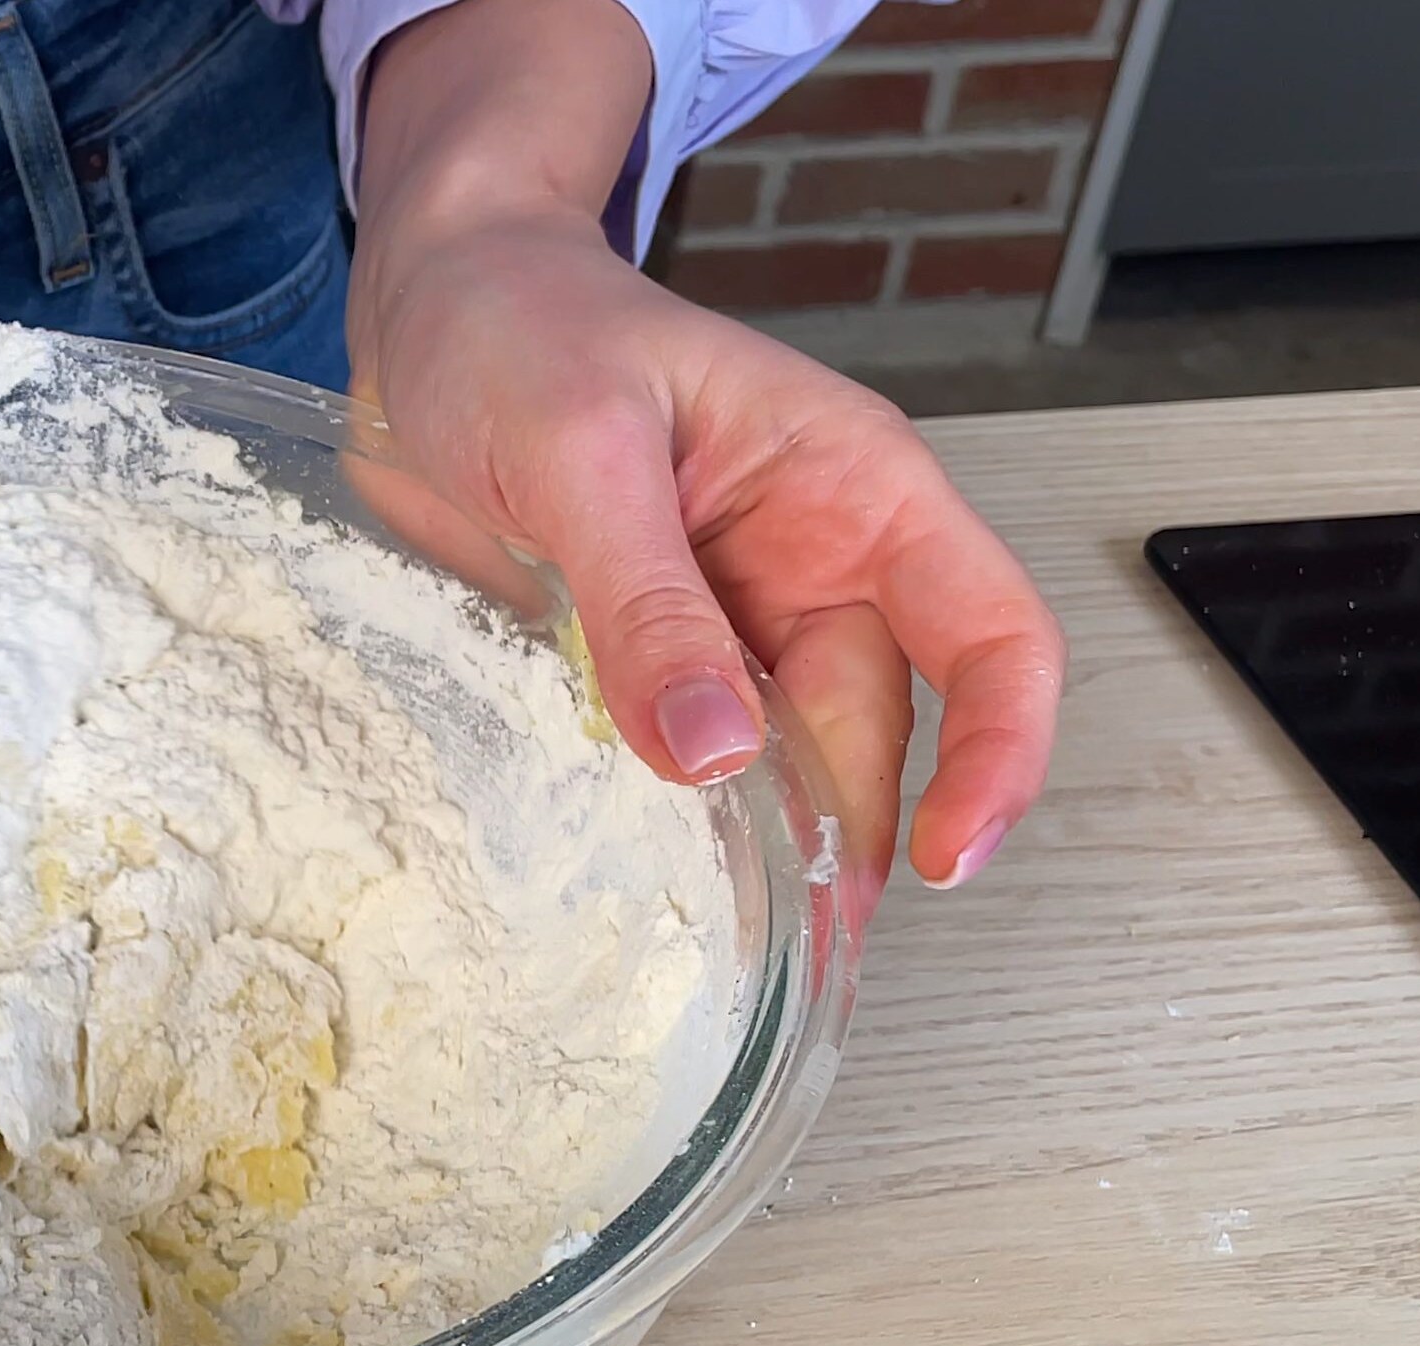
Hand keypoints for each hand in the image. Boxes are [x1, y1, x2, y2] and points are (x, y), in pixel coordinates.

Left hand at [347, 0, 1062, 927]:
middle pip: (868, 739)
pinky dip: (669, 832)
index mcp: (849, 491)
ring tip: (736, 961)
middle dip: (848, 854)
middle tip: (796, 965)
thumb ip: (649, 598)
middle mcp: (805, 567)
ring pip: (773, 772)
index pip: (990, 635)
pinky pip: (676, 765)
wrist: (421, 307)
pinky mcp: (638, 664)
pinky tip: (644, 902)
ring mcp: (722, 624)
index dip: (998, 754)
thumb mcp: (582, 448)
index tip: (953, 858)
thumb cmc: (519, 322)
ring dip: (760, 861)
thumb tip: (713, 749)